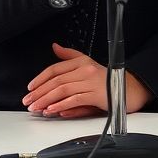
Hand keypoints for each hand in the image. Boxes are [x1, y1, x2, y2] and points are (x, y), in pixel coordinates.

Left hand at [22, 42, 153, 118]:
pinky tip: (52, 110)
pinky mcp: (97, 94)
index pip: (56, 68)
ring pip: (63, 90)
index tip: (30, 87)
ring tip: (36, 107)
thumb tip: (55, 47)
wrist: (130, 89)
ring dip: (46, 100)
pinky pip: (75, 100)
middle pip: (57, 80)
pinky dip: (61, 105)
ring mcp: (91, 82)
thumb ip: (70, 56)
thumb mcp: (87, 64)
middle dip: (39, 91)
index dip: (40, 78)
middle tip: (28, 100)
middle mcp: (85, 69)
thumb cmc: (107, 79)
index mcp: (82, 61)